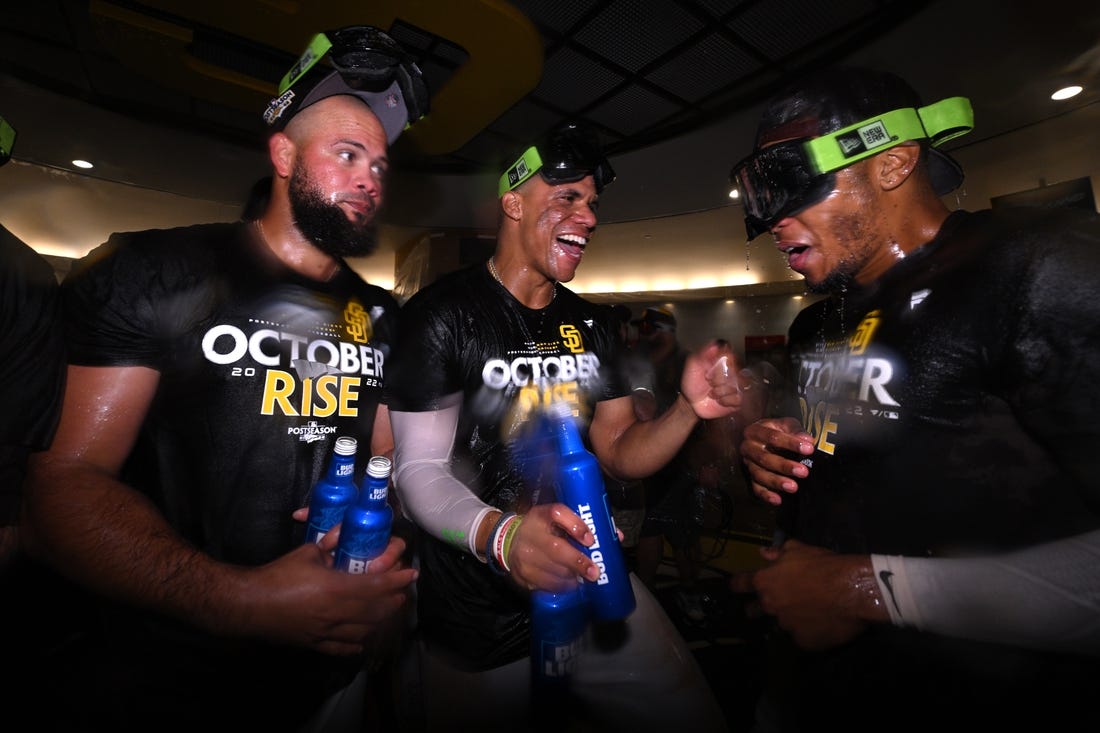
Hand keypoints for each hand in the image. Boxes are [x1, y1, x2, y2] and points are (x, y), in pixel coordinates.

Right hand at [217, 535, 416, 656]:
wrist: (248, 604)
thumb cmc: (277, 575)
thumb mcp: (307, 552)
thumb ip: (329, 544)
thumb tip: (343, 534)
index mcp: (336, 587)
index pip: (376, 585)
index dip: (397, 580)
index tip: (411, 574)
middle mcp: (336, 612)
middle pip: (376, 610)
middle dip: (393, 601)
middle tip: (402, 593)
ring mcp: (327, 631)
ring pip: (364, 631)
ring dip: (380, 621)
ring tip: (387, 612)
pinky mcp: (315, 643)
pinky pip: (342, 647)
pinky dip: (357, 643)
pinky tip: (363, 640)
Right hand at [505, 503, 600, 592]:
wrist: (509, 541)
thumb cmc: (542, 529)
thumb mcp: (556, 520)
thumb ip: (583, 526)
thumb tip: (617, 536)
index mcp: (541, 514)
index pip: (557, 513)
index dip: (576, 525)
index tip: (591, 540)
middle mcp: (530, 533)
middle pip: (556, 548)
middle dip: (578, 562)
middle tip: (595, 572)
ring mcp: (524, 555)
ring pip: (552, 570)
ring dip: (572, 577)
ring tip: (584, 580)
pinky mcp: (521, 573)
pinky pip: (544, 584)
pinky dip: (561, 586)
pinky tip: (570, 585)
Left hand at [680, 340, 745, 418]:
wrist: (691, 403)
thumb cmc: (693, 382)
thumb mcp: (693, 365)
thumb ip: (703, 353)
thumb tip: (715, 344)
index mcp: (723, 359)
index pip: (730, 356)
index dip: (719, 366)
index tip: (708, 372)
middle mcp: (733, 370)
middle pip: (734, 372)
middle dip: (718, 380)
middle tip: (709, 382)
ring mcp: (738, 384)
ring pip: (736, 385)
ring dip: (720, 391)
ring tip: (712, 393)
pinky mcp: (739, 398)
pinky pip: (738, 398)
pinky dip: (725, 401)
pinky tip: (719, 400)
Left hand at [731, 539, 886, 650]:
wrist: (851, 590)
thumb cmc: (824, 565)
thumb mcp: (799, 550)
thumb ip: (778, 552)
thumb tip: (763, 553)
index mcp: (765, 582)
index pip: (740, 584)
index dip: (737, 585)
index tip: (736, 587)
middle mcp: (770, 606)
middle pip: (753, 610)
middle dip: (759, 607)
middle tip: (775, 603)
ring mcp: (785, 627)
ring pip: (781, 625)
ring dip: (789, 619)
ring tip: (807, 613)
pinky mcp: (803, 642)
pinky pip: (802, 638)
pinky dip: (808, 632)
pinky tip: (822, 624)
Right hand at [739, 417, 813, 504]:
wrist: (766, 439)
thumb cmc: (778, 431)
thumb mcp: (787, 425)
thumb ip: (797, 431)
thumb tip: (807, 440)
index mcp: (755, 431)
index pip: (772, 437)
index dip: (791, 443)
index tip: (809, 449)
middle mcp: (747, 447)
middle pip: (764, 458)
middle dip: (784, 466)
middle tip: (803, 472)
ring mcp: (748, 463)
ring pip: (759, 474)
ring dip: (776, 482)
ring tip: (793, 487)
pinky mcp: (750, 477)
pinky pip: (756, 488)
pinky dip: (766, 495)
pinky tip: (778, 500)